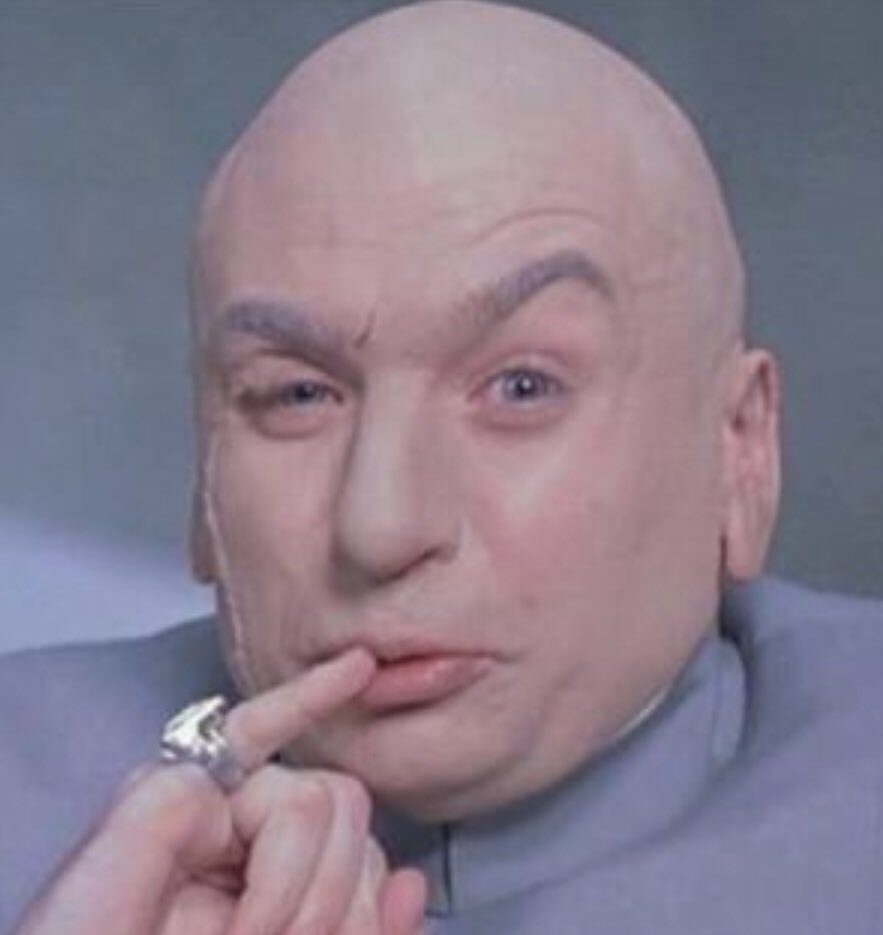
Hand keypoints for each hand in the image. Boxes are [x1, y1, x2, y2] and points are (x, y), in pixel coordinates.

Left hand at [16, 649, 425, 934]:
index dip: (310, 695)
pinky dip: (390, 918)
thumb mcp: (105, 877)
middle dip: (305, 877)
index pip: (257, 732)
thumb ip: (164, 807)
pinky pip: (375, 912)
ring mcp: (280, 889)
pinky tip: (398, 915)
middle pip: (330, 801)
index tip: (362, 665)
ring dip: (341, 912)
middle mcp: (244, 835)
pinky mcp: (310, 931)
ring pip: (363, 857)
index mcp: (194, 806)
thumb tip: (243, 785)